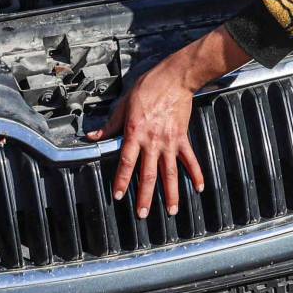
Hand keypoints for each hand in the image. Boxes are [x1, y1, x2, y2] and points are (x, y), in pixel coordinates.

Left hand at [92, 28, 246, 216]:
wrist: (174, 78)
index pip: (127, 162)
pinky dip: (196, 173)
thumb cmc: (147, 88)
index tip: (119, 196)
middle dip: (146, 196)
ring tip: (172, 211)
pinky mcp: (182, 138)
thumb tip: (93, 137)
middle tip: (143, 214)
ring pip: (170, 172)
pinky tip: (199, 188)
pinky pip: (190, 159)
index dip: (123, 180)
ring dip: (171, 193)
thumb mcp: (123, 104)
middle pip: (149, 174)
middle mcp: (152, 141)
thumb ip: (110, 125)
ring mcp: (169, 141)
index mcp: (135, 133)